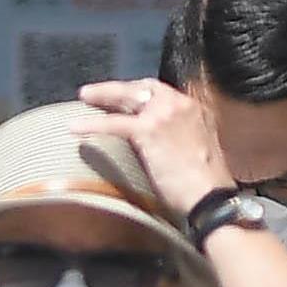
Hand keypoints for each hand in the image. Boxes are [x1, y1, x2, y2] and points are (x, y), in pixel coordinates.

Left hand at [71, 77, 236, 216]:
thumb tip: (157, 145)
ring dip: (103, 96)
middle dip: (119, 89)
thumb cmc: (206, 187)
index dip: (140, 94)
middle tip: (97, 93)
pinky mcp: (148, 130)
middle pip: (143, 88)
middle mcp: (181, 105)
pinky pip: (114, 123)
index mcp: (195, 110)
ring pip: (127, 98)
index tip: (125, 98)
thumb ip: (180, 139)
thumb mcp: (198, 152)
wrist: (211, 198)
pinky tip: (75, 127)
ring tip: (84, 98)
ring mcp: (164, 114)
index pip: (161, 93)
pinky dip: (92, 124)